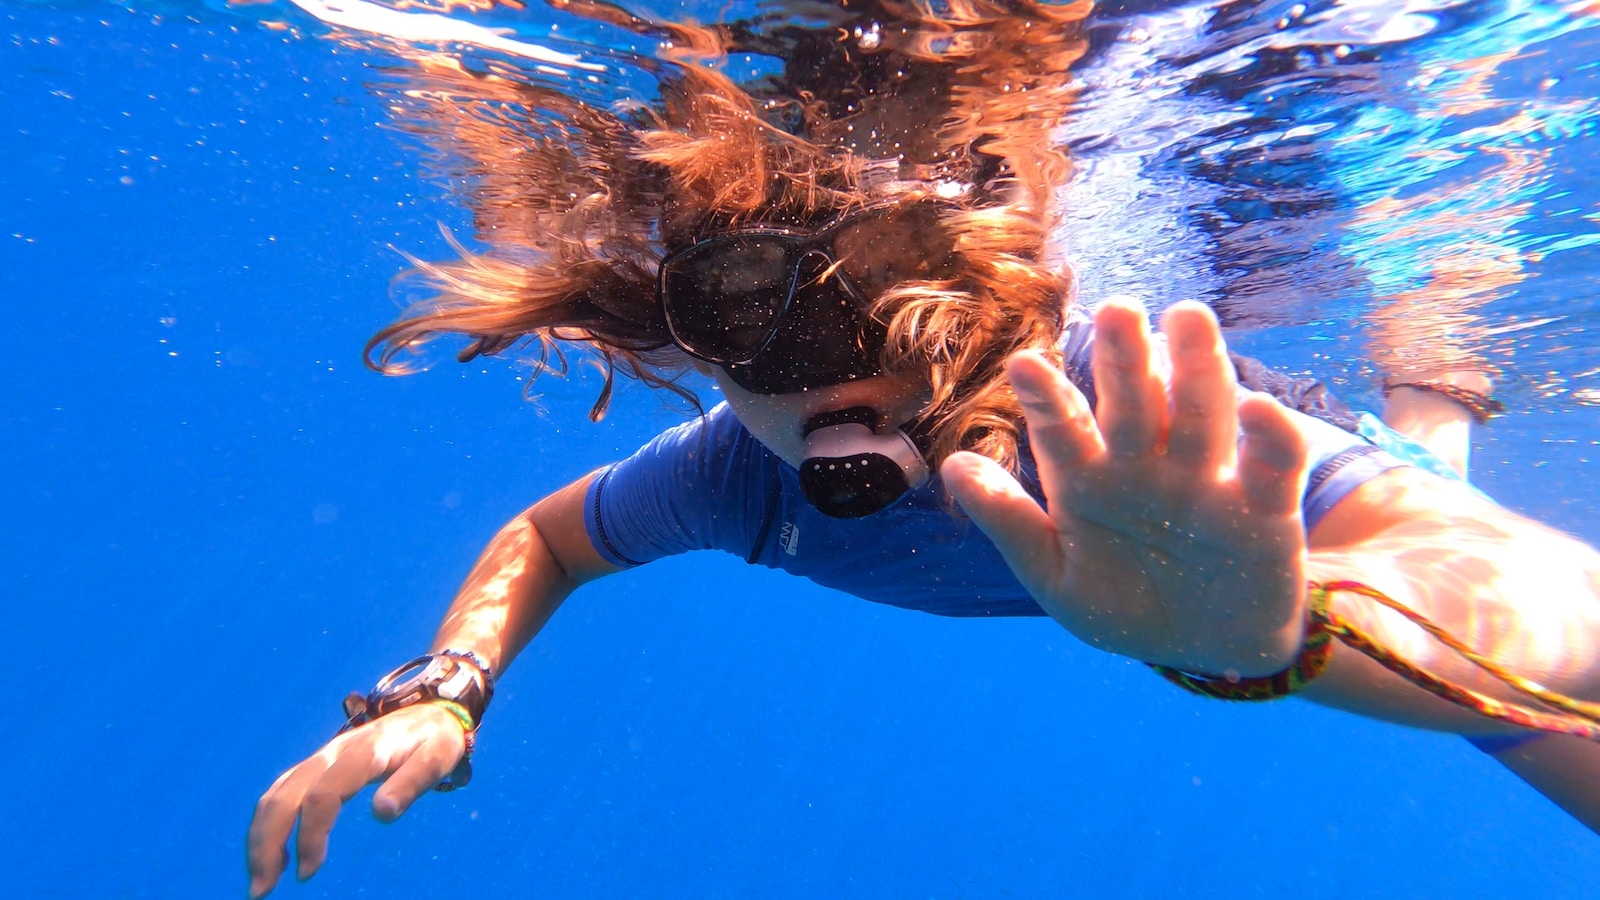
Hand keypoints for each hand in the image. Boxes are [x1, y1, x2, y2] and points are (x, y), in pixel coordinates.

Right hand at [246, 703, 467, 898]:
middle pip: (286, 794)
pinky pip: (282, 791)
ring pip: (277, 793)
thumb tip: (382, 813)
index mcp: (364, 753)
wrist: (429, 711)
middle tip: (263, 890)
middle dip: (268, 842)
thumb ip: (411, 784)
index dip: (310, 834)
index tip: (308, 872)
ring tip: (262, 880)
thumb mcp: (437, 758)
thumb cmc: (435, 740)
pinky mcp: (318, 765)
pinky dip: (268, 824)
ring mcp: (322, 757)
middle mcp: (334, 753)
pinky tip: (273, 855)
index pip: (324, 794)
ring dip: (260, 837)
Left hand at [942, 298, 1311, 675]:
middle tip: (1116, 310)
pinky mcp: (1265, 510)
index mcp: (1090, 475)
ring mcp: (1205, 481)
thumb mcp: (1055, 574)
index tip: (1024, 365)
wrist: (1204, 649)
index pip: (1065, 426)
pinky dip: (1270, 439)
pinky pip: (1270, 468)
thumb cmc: (1122, 602)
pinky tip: (1259, 409)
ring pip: (1199, 414)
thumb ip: (1010, 522)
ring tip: (1188, 319)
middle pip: (1135, 402)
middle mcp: (1146, 464)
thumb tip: (952, 466)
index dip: (1048, 397)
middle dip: (1124, 358)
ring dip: (1197, 368)